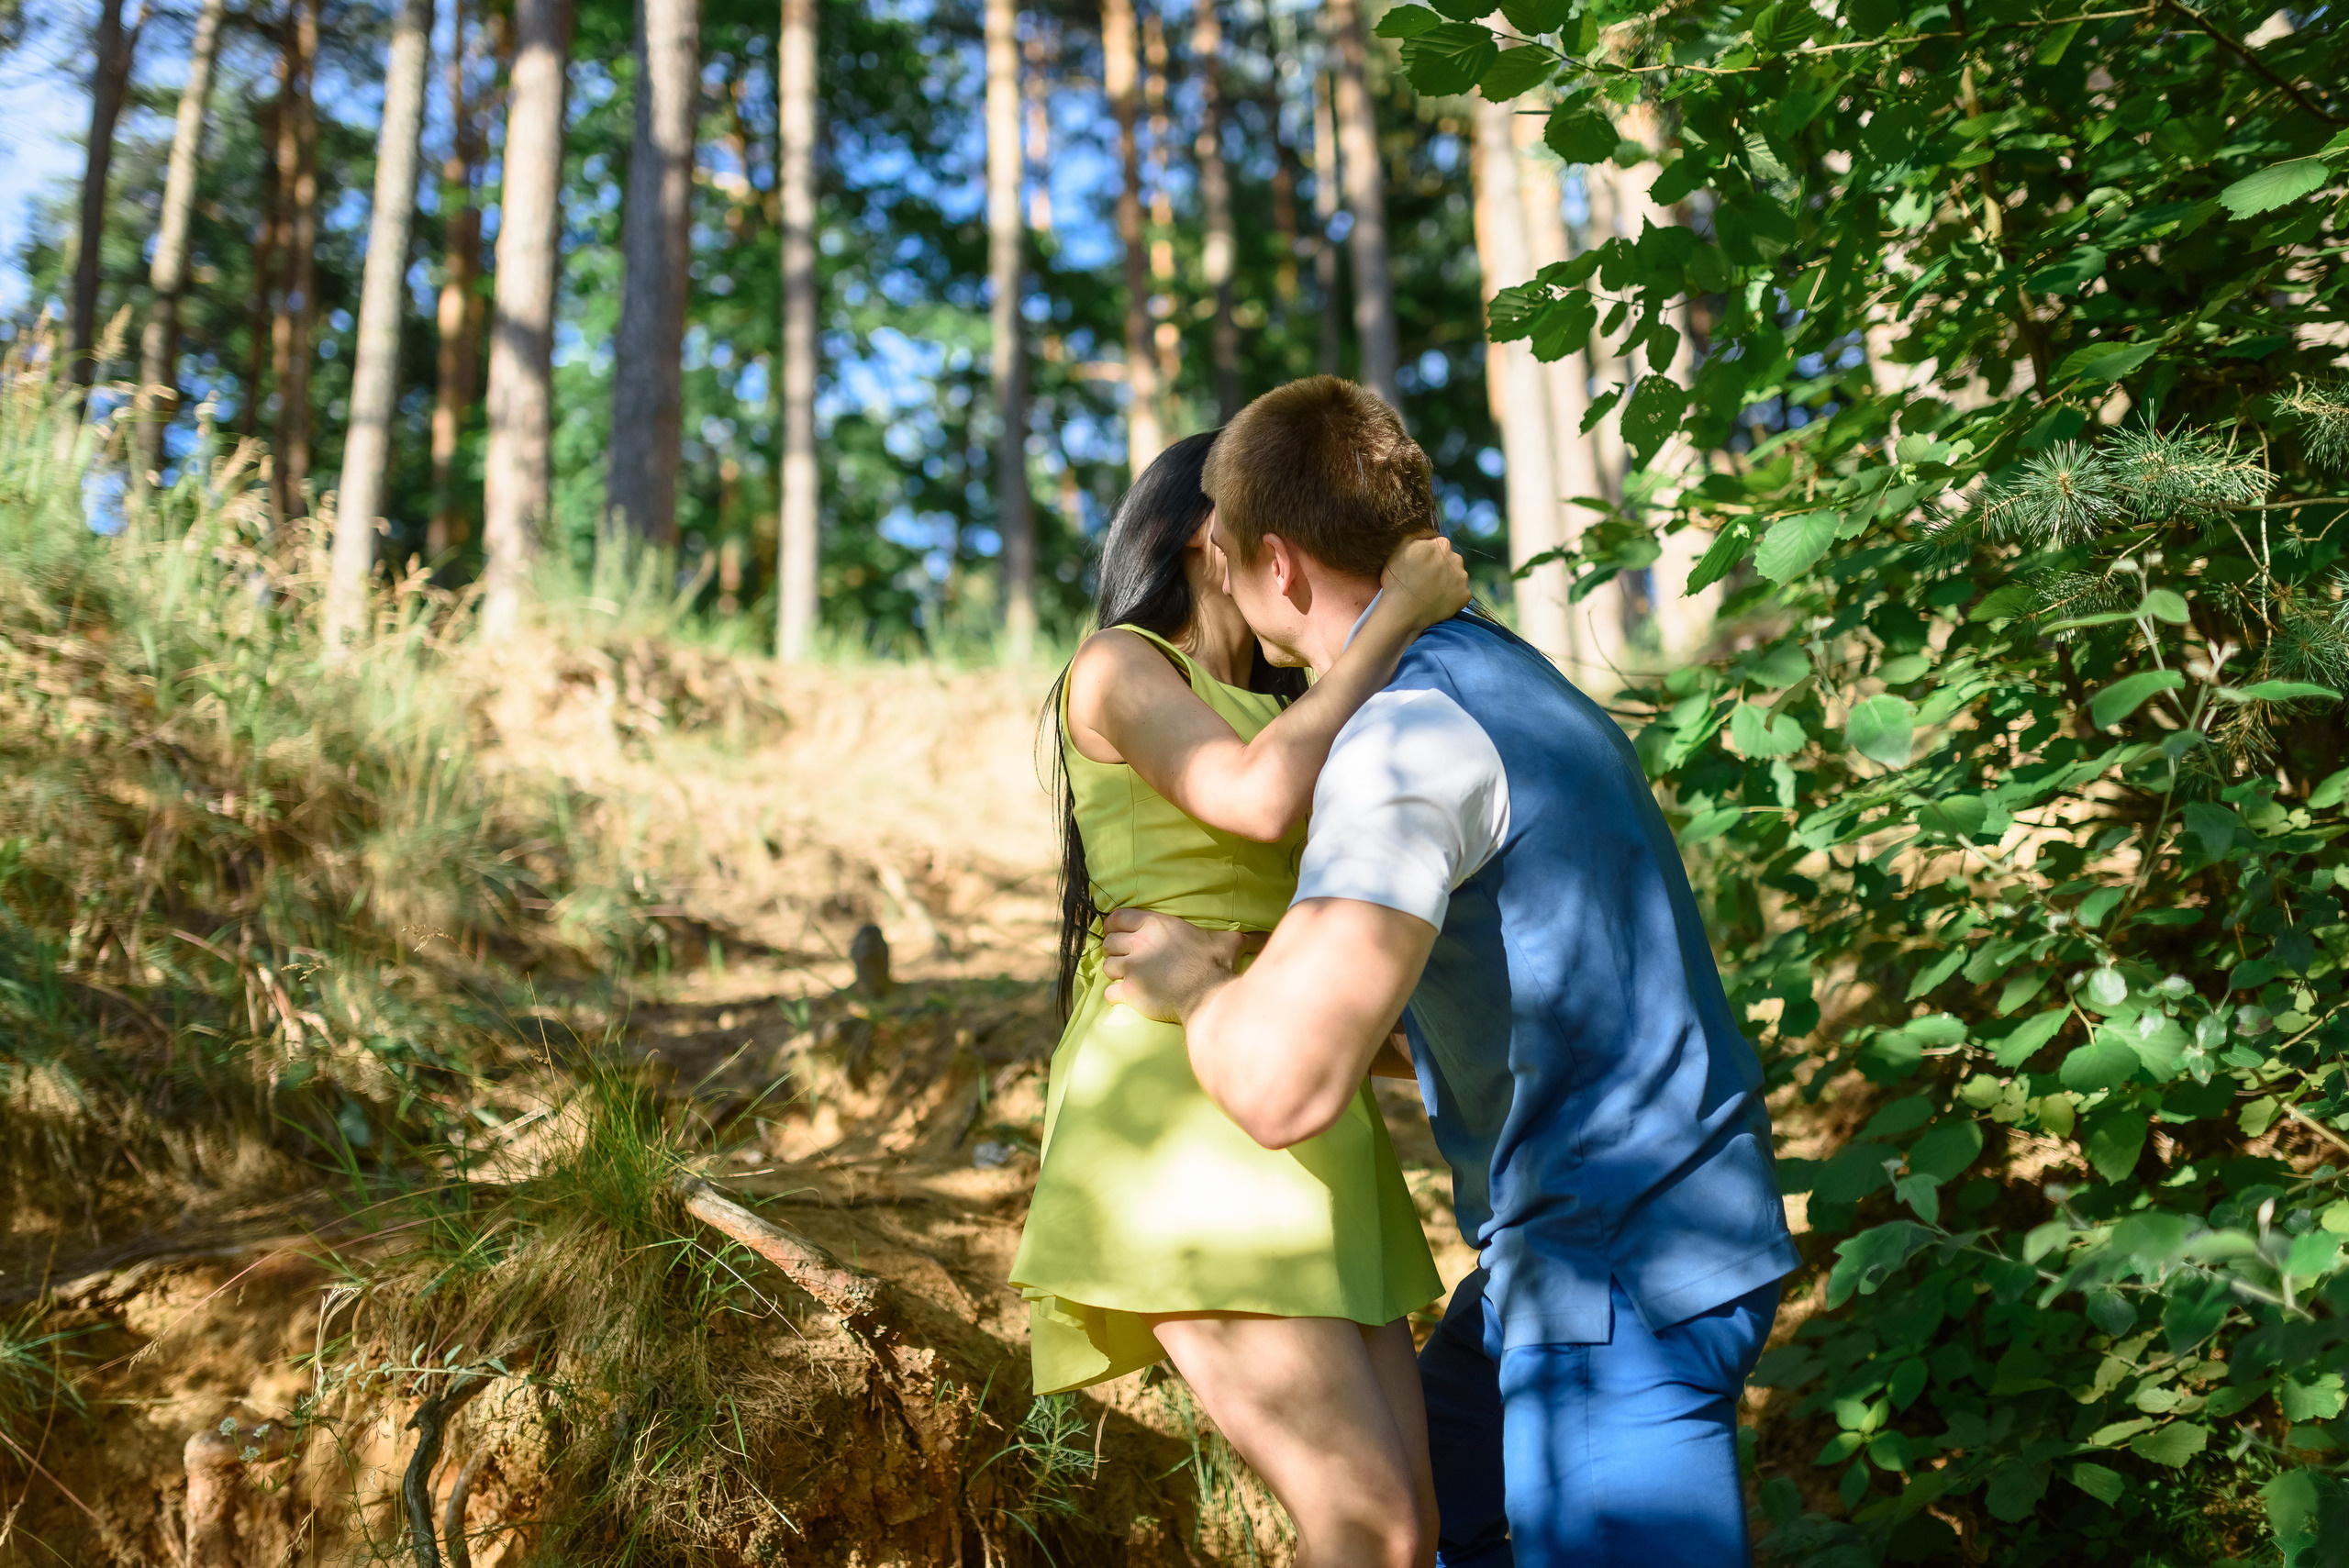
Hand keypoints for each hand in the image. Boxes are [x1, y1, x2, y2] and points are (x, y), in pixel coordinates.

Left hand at [1102, 909, 1243, 1021]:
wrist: (1210, 996)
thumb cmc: (1217, 966)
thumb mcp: (1229, 942)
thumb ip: (1242, 935)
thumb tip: (1266, 934)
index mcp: (1157, 925)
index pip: (1118, 917)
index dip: (1115, 926)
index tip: (1118, 934)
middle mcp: (1139, 942)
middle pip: (1109, 943)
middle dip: (1114, 951)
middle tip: (1126, 960)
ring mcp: (1132, 967)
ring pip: (1107, 967)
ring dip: (1115, 973)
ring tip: (1127, 979)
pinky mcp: (1130, 991)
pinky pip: (1110, 992)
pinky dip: (1115, 996)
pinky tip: (1124, 998)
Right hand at [1379, 534, 1470, 632]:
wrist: (1402, 612)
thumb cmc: (1397, 581)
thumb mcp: (1399, 548)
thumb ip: (1418, 535)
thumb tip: (1430, 532)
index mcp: (1441, 545)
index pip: (1440, 545)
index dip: (1429, 556)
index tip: (1421, 567)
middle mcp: (1456, 558)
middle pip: (1450, 560)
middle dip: (1440, 567)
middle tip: (1425, 580)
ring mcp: (1462, 578)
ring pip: (1457, 576)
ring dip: (1447, 581)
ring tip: (1430, 592)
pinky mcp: (1465, 595)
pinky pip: (1460, 593)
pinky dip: (1451, 596)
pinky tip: (1437, 601)